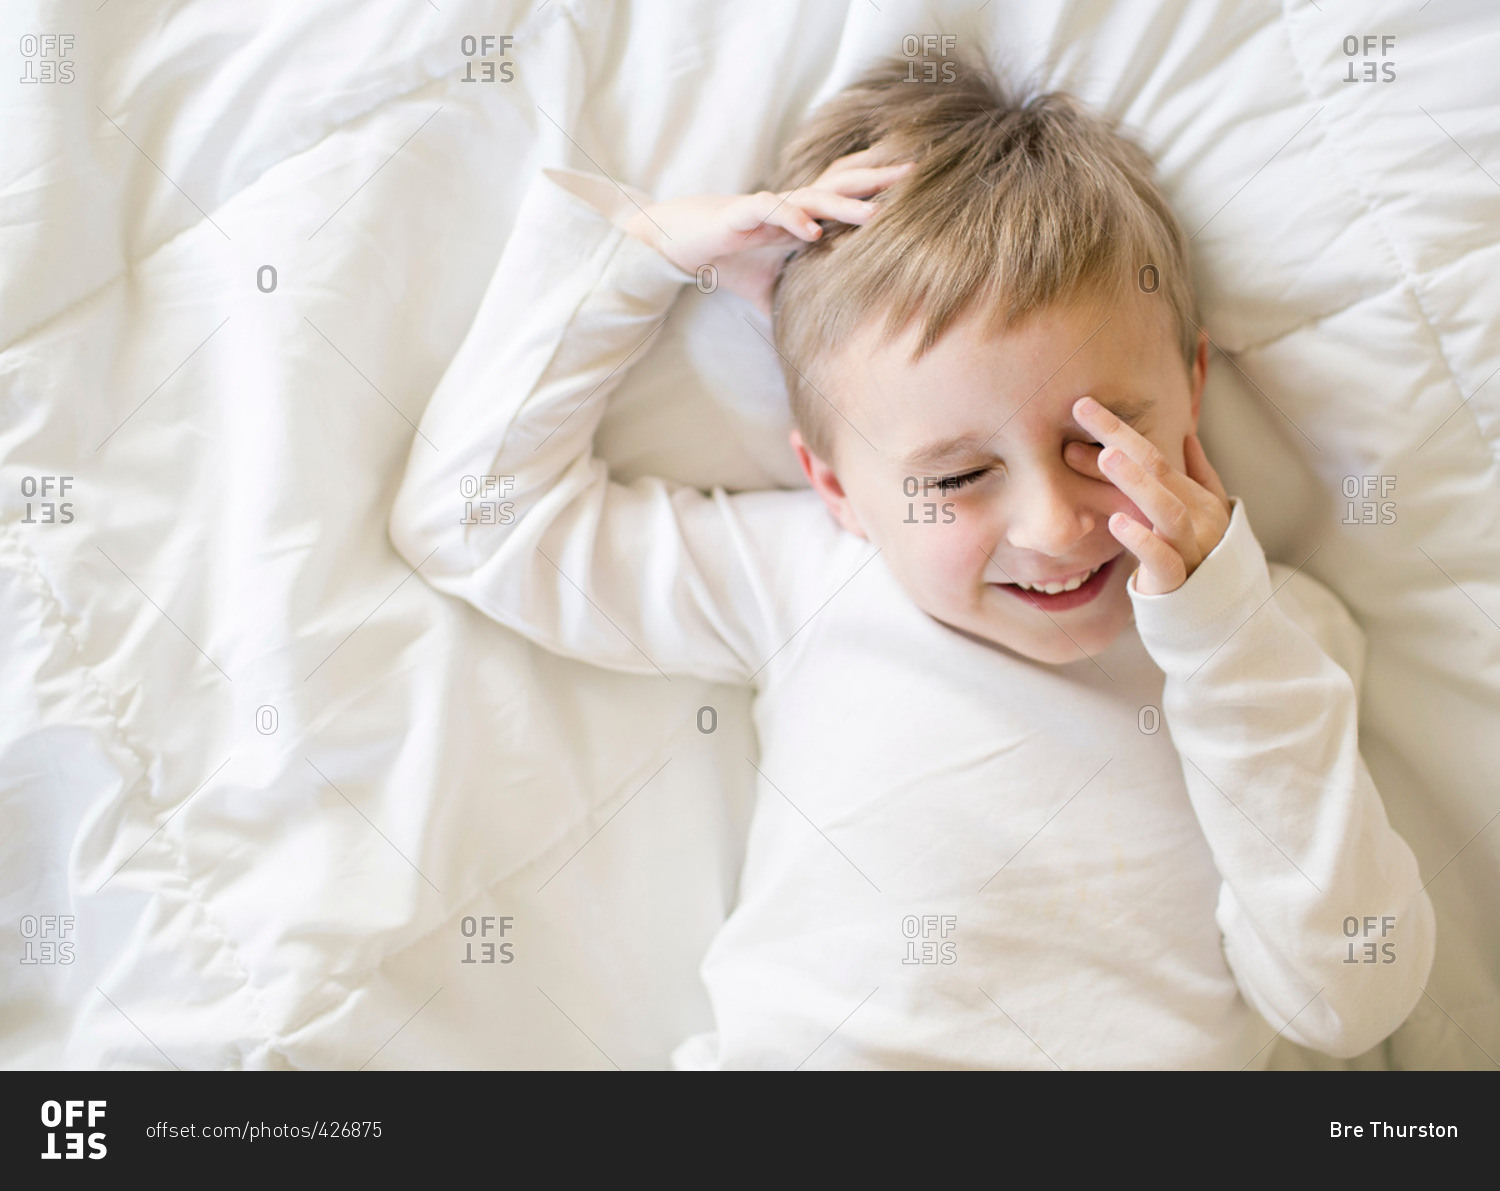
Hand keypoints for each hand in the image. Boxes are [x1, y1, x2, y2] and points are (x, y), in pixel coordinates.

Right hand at [620, 149, 912, 315]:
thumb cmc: (728, 259)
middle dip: (877, 181)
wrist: (682, 243)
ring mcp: (769, 207)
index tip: (918, 191)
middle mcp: (792, 207)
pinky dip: (792, 219)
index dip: (881, 194)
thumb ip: (793, 306)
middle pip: (841, 187)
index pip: (849, 201)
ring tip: (874, 214)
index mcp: (803, 219)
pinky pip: (771, 211)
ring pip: (812, 198)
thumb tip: (811, 346)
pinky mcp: (742, 213)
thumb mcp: (769, 290)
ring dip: (843, 205)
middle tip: (916, 173)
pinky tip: (812, 232)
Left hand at [1067, 396, 1231, 594]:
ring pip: (1166, 511)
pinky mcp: (1177, 581)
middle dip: (1119, 439)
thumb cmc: (1197, 556)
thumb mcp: (1200, 512)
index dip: (1118, 430)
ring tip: (1106, 458)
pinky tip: (1116, 522)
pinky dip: (1141, 540)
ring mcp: (1190, 548)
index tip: (1081, 407)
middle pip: (1158, 471)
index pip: (1153, 455)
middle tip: (1083, 414)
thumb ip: (1194, 475)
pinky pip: (1162, 559)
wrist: (1211, 610)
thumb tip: (1188, 434)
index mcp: (1195, 497)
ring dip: (1135, 482)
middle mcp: (1196, 517)